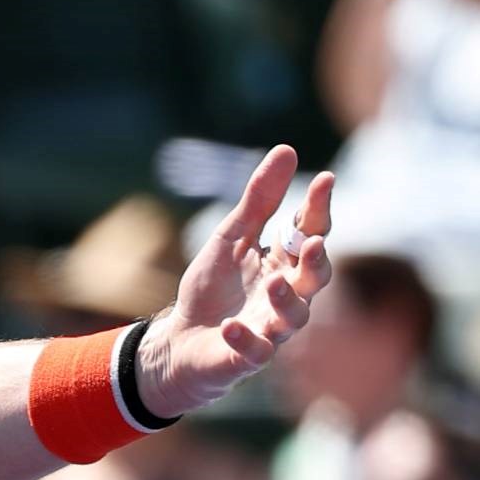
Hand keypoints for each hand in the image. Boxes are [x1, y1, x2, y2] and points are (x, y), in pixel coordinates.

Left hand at [136, 145, 334, 417]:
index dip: (318, 209)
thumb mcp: (230, 237)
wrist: (181, 339)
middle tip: (312, 242)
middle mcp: (286, 295)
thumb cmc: (213, 287)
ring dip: (285, 299)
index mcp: (283, 263)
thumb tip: (287, 150)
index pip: (309, 233)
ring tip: (273, 281)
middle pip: (314, 277)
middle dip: (316, 261)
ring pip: (293, 316)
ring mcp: (270, 328)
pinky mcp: (248, 356)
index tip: (325, 179)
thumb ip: (259, 200)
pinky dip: (245, 339)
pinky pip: (255, 351)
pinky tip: (231, 326)